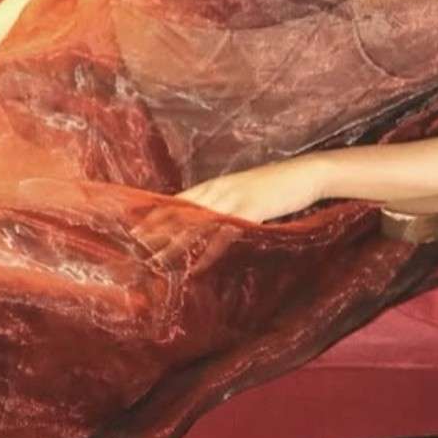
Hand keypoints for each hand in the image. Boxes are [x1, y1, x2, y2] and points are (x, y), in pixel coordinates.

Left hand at [132, 157, 326, 273]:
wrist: (305, 173)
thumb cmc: (275, 185)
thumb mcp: (243, 191)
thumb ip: (223, 203)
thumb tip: (206, 220)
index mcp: (215, 186)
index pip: (177, 201)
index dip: (155, 216)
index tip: (132, 230)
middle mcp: (219, 191)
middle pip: (180, 212)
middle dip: (156, 231)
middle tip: (134, 248)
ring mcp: (234, 199)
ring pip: (197, 224)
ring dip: (175, 244)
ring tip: (156, 261)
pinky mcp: (252, 210)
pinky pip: (225, 233)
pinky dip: (210, 250)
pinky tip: (197, 264)